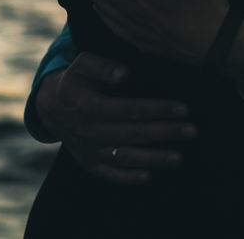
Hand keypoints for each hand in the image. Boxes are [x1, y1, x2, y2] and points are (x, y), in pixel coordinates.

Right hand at [35, 52, 196, 183]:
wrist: (51, 107)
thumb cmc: (75, 81)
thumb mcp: (82, 64)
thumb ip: (102, 66)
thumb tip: (125, 74)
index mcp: (89, 106)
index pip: (130, 109)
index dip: (157, 109)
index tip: (182, 108)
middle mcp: (89, 131)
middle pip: (133, 134)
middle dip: (165, 133)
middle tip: (192, 131)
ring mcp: (89, 150)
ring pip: (125, 157)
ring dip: (153, 159)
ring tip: (179, 158)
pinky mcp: (88, 163)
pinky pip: (109, 174)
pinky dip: (128, 178)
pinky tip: (150, 177)